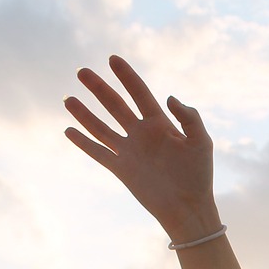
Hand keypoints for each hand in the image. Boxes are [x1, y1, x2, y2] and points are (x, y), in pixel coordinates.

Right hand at [64, 56, 220, 241]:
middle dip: (99, 88)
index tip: (112, 59)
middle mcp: (141, 134)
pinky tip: (69, 131)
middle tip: (81, 72)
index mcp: (160, 123)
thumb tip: (168, 97)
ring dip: (84, 114)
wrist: (188, 208)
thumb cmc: (199, 175)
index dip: (126, 76)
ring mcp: (130, 151)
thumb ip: (189, 117)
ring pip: (101, 127)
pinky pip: (99, 153)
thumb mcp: (201, 142)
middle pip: (115, 105)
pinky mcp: (121, 169)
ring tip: (67, 98)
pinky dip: (83, 143)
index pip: (139, 93)